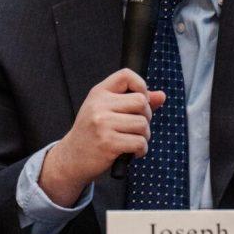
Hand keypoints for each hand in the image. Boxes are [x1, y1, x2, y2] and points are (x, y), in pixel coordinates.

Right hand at [39, 68, 165, 206]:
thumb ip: (133, 102)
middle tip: (136, 127)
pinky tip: (131, 152)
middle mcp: (99, 105)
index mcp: (99, 93)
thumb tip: (161, 96)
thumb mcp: (107, 111)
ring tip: (131, 140)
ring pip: (142, 124)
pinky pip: (140, 143)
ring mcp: (102, 124)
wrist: (72, 158)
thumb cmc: (93, 133)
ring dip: (144, 136)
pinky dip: (141, 150)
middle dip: (146, 116)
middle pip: (141, 101)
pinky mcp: (108, 143)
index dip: (141, 85)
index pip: (126, 75)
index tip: (140, 101)